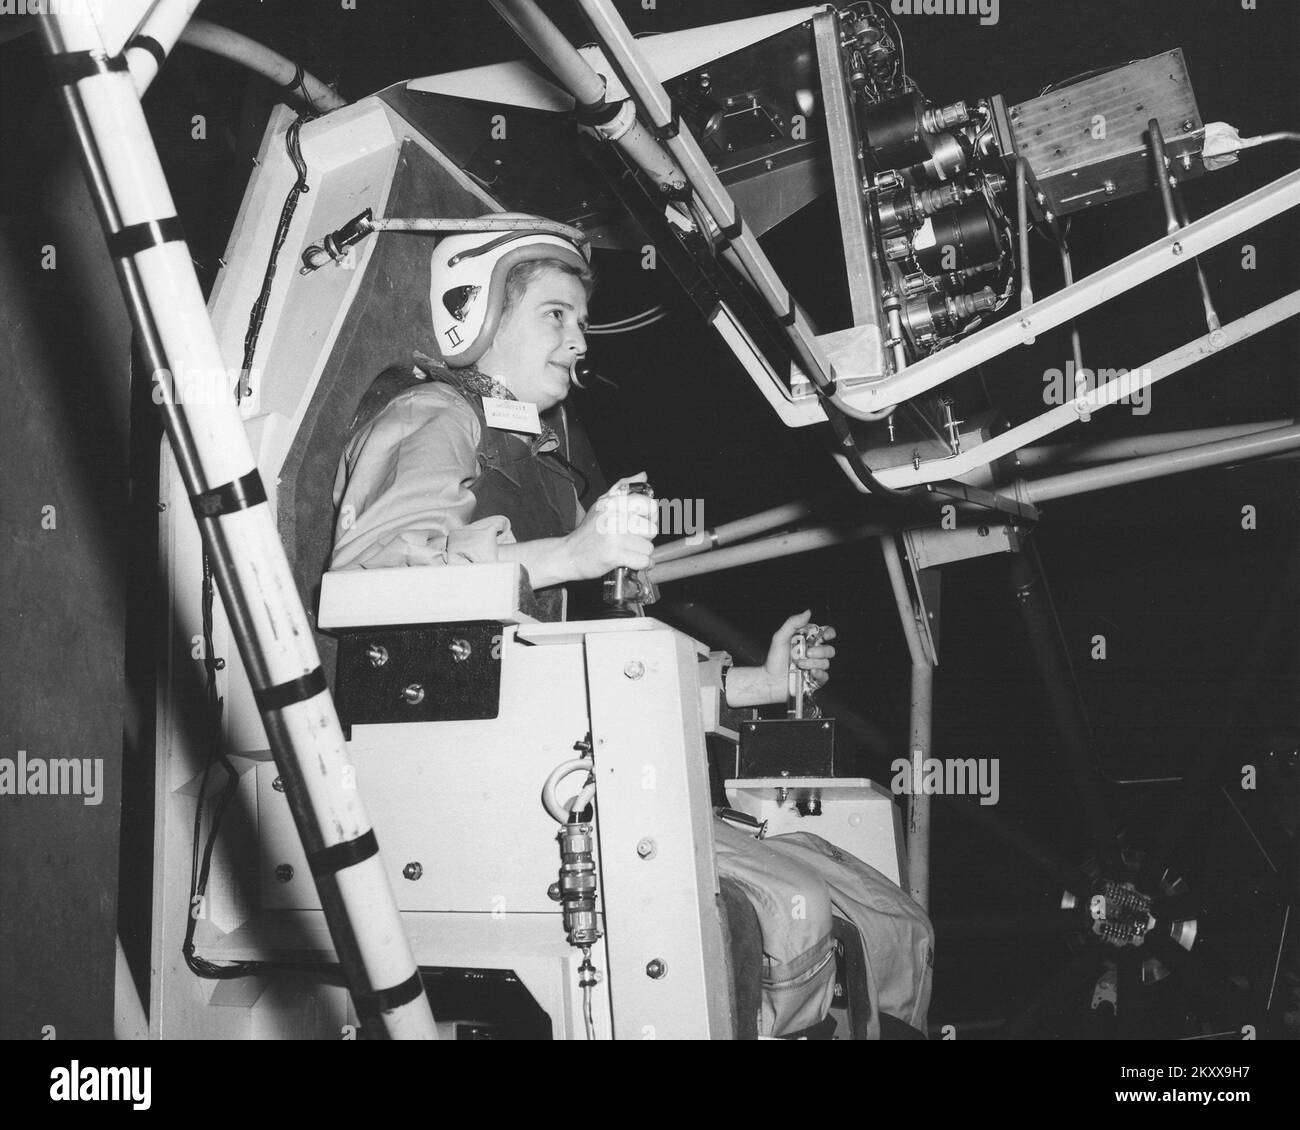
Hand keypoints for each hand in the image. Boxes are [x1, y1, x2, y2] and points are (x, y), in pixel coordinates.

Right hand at [558, 472, 657, 579]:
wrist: (569, 554)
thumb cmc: (588, 531)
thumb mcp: (602, 503)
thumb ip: (623, 487)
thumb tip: (643, 475)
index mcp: (614, 502)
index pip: (650, 505)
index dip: (650, 517)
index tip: (641, 522)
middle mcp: (615, 517)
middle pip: (652, 529)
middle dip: (644, 538)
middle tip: (630, 539)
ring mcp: (614, 536)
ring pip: (648, 547)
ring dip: (641, 553)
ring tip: (627, 551)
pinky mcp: (614, 554)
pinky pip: (643, 561)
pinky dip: (640, 565)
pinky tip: (630, 562)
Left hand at [722, 610, 837, 706]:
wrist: (770, 680)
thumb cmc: (774, 659)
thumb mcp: (780, 637)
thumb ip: (793, 623)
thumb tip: (808, 612)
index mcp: (807, 642)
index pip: (825, 634)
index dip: (829, 633)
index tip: (826, 635)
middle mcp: (813, 654)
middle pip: (829, 650)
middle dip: (820, 651)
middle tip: (807, 652)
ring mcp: (814, 667)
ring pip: (826, 663)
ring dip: (813, 663)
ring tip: (799, 664)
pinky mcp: (814, 680)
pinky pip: (825, 676)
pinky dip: (819, 673)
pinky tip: (810, 672)